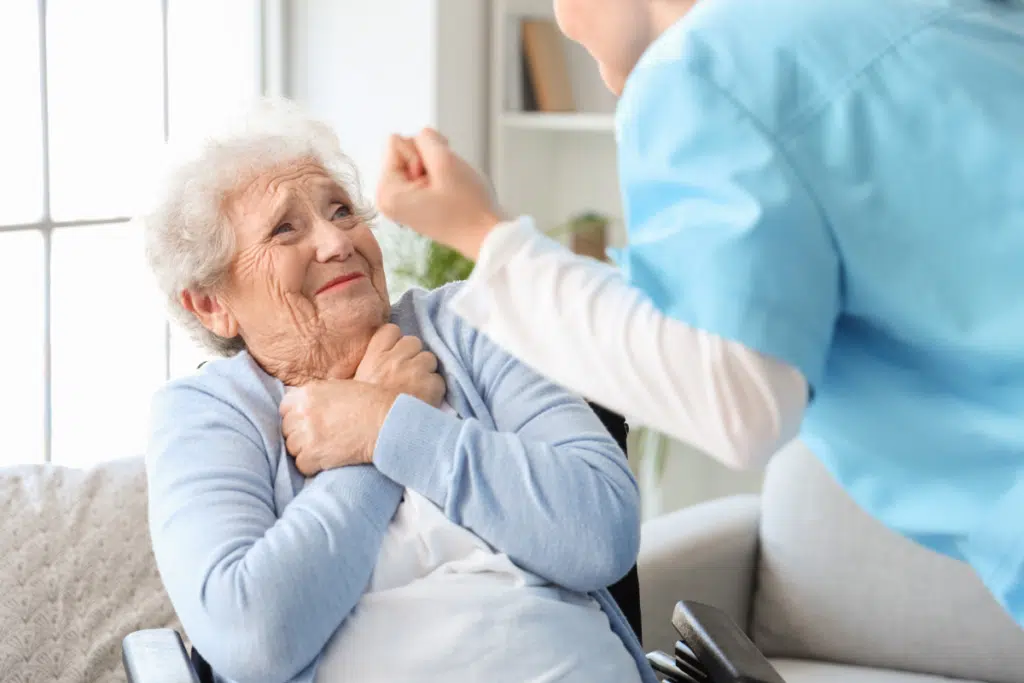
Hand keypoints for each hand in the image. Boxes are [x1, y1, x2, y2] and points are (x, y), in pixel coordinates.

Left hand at [279, 380, 395, 474]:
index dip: (296, 417)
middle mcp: (303, 412)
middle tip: (319, 438)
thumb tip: (306, 406)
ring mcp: (307, 434)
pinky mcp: (314, 455)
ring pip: (292, 448)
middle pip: (287, 429)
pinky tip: (328, 460)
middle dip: (299, 435)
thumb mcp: (340, 387)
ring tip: (325, 449)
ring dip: (305, 451)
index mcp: (308, 393)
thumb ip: (318, 396)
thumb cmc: (371, 403)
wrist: (387, 422)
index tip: (307, 423)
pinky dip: (312, 466)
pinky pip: (301, 465)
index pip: (285, 407)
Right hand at [354, 323, 445, 407]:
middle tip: (407, 374)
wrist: (379, 431)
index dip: (395, 342)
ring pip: (429, 358)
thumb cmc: (362, 413)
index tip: (394, 354)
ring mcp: (415, 369)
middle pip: (413, 342)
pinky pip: (439, 379)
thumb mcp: (354, 385)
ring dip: (426, 370)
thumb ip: (367, 367)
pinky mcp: (432, 384)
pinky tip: (424, 400)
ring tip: (417, 388)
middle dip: (412, 356)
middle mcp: (395, 358)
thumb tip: (372, 365)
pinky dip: (435, 389)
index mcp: (374, 355)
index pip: (390, 330)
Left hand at [376, 129, 504, 259]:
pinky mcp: (413, 202)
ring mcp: (400, 202)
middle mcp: (387, 198)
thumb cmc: (468, 207)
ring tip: (448, 189)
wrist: (486, 237)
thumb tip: (421, 135)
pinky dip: (438, 176)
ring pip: (416, 160)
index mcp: (386, 192)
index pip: (395, 142)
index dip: (422, 152)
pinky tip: (448, 192)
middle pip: (403, 151)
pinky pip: (422, 173)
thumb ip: (426, 139)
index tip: (436, 176)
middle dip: (428, 160)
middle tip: (445, 183)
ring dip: (436, 167)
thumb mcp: (445, 162)